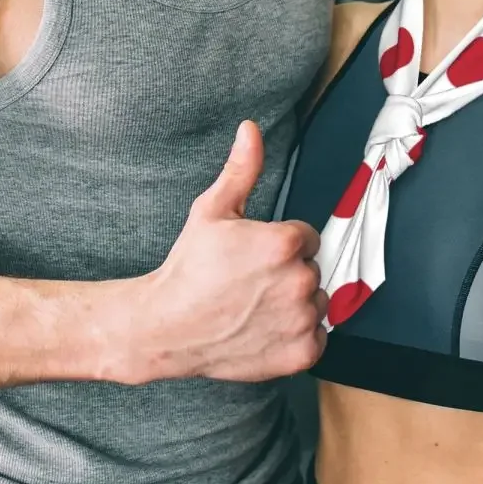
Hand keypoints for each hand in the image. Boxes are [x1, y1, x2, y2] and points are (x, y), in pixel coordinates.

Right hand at [143, 120, 327, 382]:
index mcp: (286, 243)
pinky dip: (297, 337)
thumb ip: (241, 169)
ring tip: (256, 306)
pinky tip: (265, 330)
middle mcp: (300, 282)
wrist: (166, 327)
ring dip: (295, 304)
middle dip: (287, 273)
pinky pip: (317, 339)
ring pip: (317, 303)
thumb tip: (251, 129)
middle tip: (250, 282)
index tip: (255, 257)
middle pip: (312, 269)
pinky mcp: (300, 354)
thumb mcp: (212, 210)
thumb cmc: (188, 268)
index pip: (307, 238)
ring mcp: (301, 321)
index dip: (281, 245)